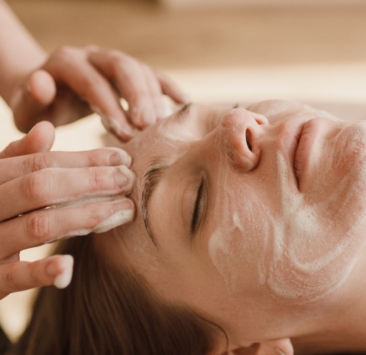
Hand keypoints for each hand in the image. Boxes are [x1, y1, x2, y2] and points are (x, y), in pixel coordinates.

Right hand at [0, 121, 135, 298]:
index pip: (39, 163)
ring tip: (124, 210)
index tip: (122, 158)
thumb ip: (18, 159)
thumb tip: (46, 128)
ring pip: (37, 226)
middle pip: (40, 188)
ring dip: (85, 217)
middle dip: (90, 182)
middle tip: (128, 180)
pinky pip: (14, 276)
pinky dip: (42, 271)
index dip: (84, 159)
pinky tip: (69, 265)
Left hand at [9, 46, 188, 140]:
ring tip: (163, 126)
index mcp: (67, 62)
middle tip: (149, 125)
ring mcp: (115, 62)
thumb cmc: (40, 108)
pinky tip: (185, 104)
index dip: (109, 105)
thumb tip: (44, 84)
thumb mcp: (27, 108)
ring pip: (141, 70)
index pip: (92, 80)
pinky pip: (155, 75)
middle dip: (138, 96)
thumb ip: (31, 98)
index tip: (123, 133)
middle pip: (122, 67)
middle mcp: (94, 56)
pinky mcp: (131, 73)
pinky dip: (170, 89)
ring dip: (155, 97)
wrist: (51, 95)